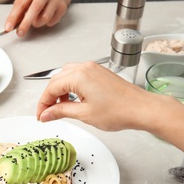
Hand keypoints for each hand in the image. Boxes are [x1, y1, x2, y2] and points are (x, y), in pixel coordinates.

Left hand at [4, 0, 67, 36]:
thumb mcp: (26, 0)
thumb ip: (19, 12)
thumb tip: (11, 26)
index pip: (20, 4)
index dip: (13, 17)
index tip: (8, 27)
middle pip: (34, 9)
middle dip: (25, 23)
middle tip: (20, 33)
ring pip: (44, 18)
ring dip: (37, 23)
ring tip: (37, 19)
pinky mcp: (62, 7)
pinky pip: (51, 21)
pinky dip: (46, 23)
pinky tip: (47, 17)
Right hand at [36, 61, 152, 130]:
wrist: (142, 109)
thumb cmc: (120, 111)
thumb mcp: (84, 114)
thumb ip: (60, 112)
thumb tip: (46, 114)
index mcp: (79, 76)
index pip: (51, 88)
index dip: (43, 103)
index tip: (41, 115)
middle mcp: (85, 68)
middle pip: (57, 80)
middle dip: (49, 97)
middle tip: (47, 113)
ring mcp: (93, 69)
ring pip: (66, 76)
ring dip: (60, 91)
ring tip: (60, 108)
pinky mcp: (99, 73)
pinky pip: (78, 76)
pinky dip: (71, 87)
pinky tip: (73, 100)